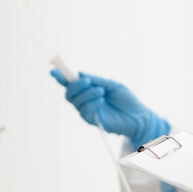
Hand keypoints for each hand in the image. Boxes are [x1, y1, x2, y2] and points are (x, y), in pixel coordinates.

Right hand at [50, 69, 169, 148]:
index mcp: (90, 90)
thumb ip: (97, 80)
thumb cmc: (127, 100)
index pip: (72, 84)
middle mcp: (86, 101)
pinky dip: (91, 103)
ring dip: (87, 94)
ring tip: (101, 92)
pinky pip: (84, 111)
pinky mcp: (92, 120)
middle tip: (87, 82)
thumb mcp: (112, 85)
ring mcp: (88, 111)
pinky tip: (101, 101)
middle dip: (74, 85)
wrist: (139, 116)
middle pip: (69, 93)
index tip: (54, 70)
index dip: (61, 77)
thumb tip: (80, 73)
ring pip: (76, 101)